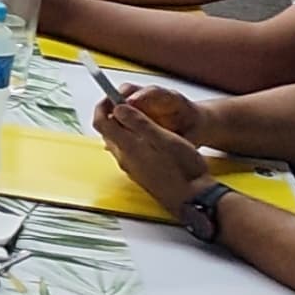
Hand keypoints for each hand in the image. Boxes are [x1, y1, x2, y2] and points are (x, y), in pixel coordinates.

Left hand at [91, 86, 213, 210]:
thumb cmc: (183, 169)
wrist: (193, 199)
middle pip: (108, 131)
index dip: (103, 105)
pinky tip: (149, 138)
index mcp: (127, 147)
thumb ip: (138, 123)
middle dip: (113, 114)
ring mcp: (132, 168)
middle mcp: (124, 158)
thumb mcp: (163, 138)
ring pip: (118, 142)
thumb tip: (118, 107)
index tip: (112, 95)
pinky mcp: (140, 174)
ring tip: (141, 118)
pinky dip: (132, 139)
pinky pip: (129, 152)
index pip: (101, 122)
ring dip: (123, 127)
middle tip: (127, 104)